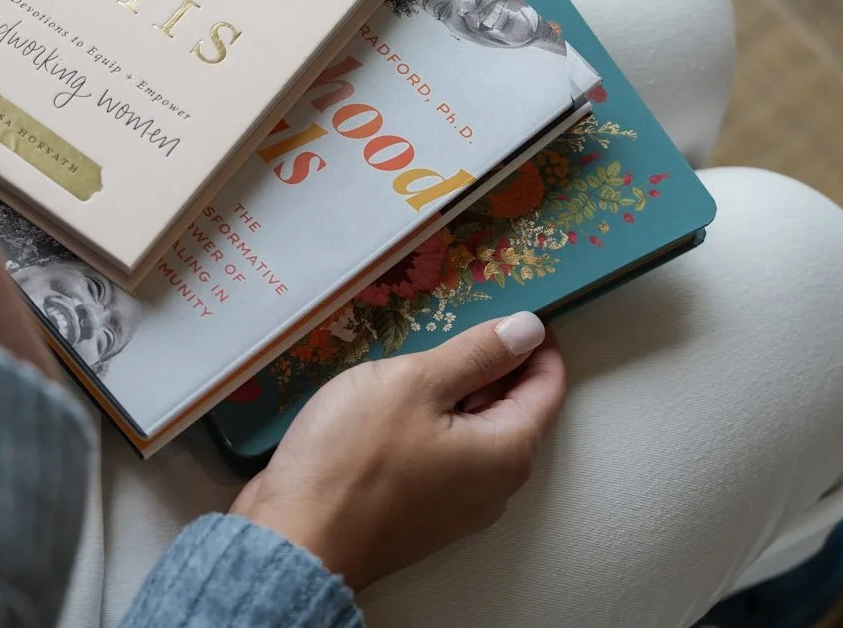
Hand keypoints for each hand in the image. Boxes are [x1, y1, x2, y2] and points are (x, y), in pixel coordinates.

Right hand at [229, 312, 565, 591]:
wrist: (295, 539)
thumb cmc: (354, 458)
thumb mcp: (417, 383)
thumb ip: (476, 354)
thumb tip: (528, 329)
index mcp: (508, 452)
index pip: (547, 384)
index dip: (531, 339)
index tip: (504, 303)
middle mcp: (495, 487)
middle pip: (513, 409)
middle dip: (492, 363)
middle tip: (455, 319)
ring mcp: (457, 506)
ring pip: (474, 431)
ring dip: (456, 390)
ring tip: (419, 353)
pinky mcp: (421, 512)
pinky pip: (444, 454)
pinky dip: (432, 421)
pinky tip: (395, 399)